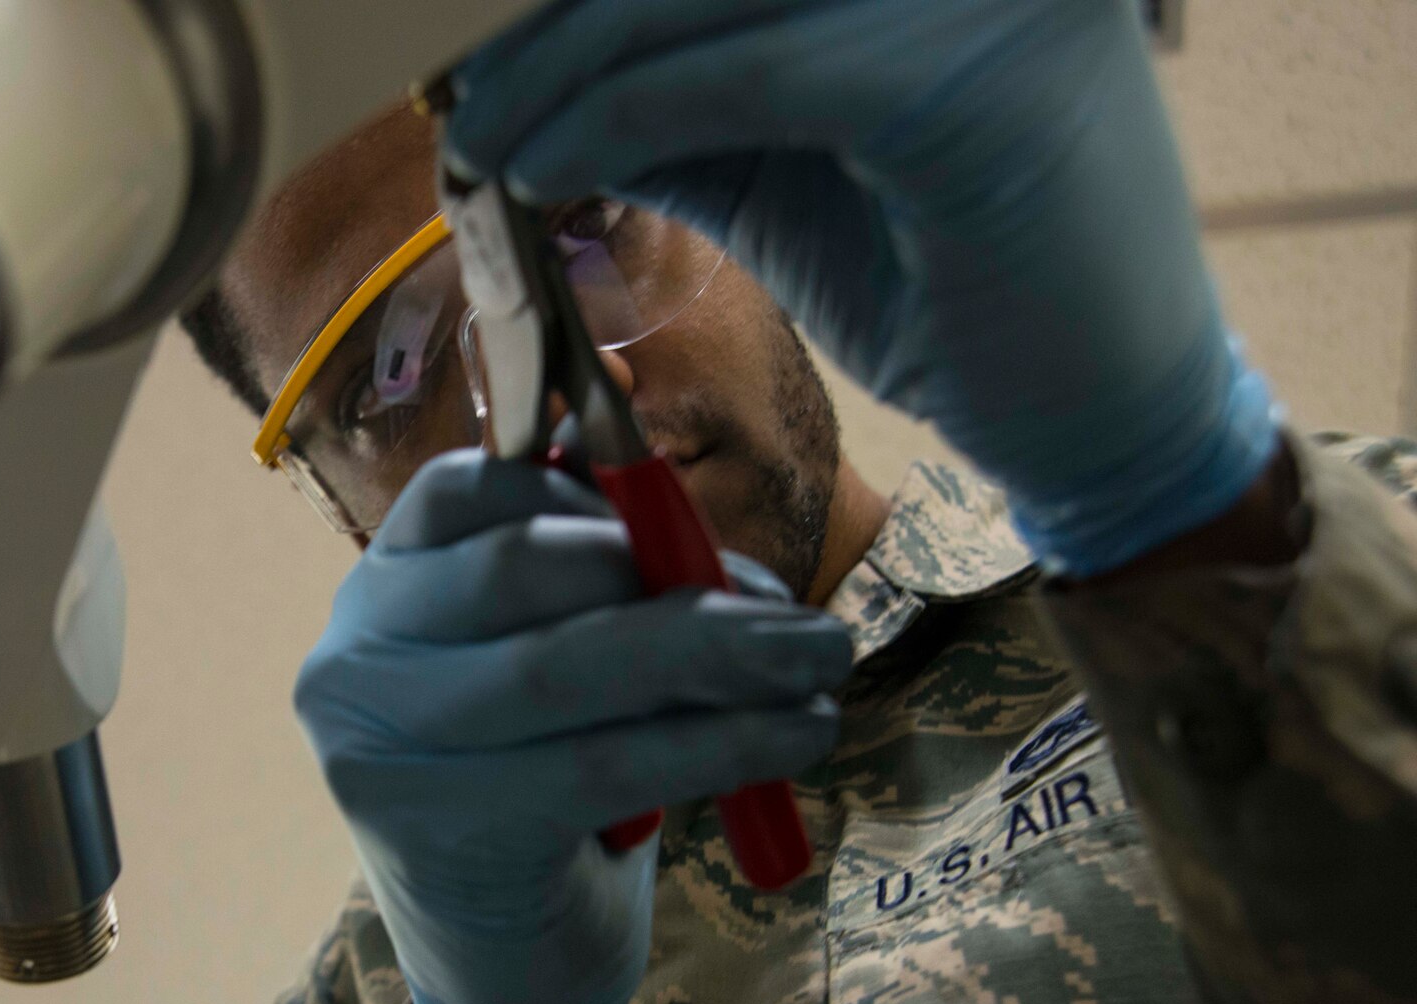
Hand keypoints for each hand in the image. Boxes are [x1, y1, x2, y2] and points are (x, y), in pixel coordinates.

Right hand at [294, 451, 849, 1003]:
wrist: (502, 988)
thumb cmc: (550, 807)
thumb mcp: (562, 681)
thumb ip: (604, 599)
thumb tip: (722, 553)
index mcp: (376, 596)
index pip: (469, 489)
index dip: (596, 490)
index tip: (707, 537)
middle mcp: (349, 660)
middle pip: (524, 567)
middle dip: (685, 579)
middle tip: (805, 620)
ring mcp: (375, 750)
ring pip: (567, 663)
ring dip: (724, 655)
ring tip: (823, 665)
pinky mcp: (436, 834)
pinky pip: (600, 763)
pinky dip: (719, 743)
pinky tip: (795, 736)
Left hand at [445, 0, 1279, 575]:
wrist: (1101, 410)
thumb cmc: (950, 285)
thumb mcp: (784, 166)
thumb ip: (674, 102)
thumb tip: (520, 71)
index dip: (581, 0)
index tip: (474, 46)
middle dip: (551, 22)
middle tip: (455, 92)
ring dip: (562, 70)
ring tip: (480, 136)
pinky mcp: (962, 71)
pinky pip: (741, 74)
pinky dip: (620, 116)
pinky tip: (542, 164)